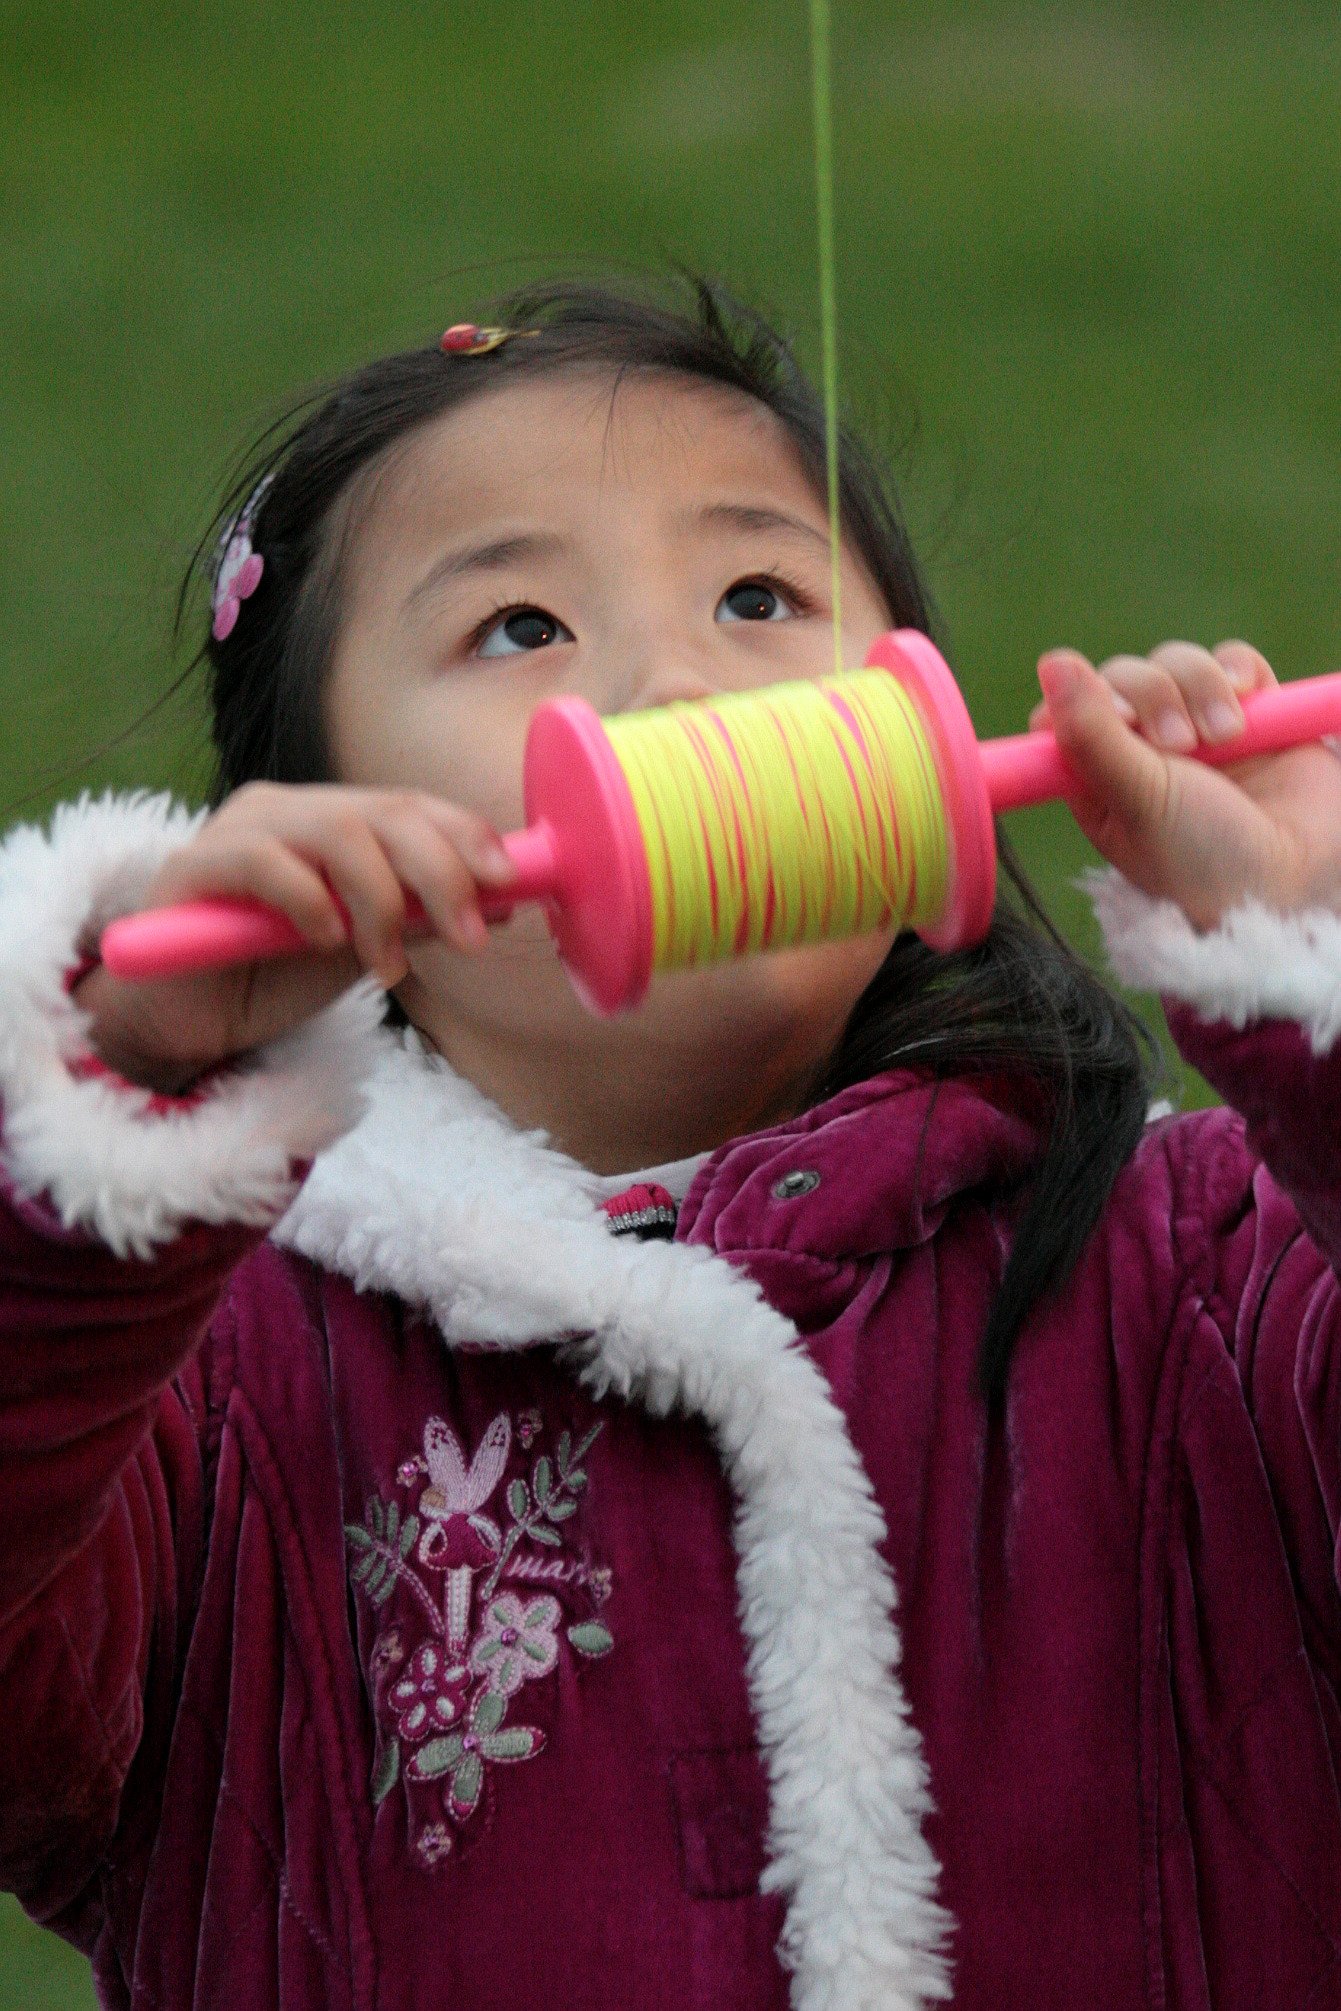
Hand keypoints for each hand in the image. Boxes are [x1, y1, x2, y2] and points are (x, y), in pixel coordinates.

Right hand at [71, 783, 515, 1091]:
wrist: (192, 1022)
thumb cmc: (277, 977)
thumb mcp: (367, 948)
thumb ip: (420, 919)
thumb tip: (499, 901)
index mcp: (337, 820)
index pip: (413, 806)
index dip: (467, 836)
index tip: (509, 883)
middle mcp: (292, 810)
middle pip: (386, 811)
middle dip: (441, 872)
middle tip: (467, 936)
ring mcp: (240, 829)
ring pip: (336, 829)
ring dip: (380, 901)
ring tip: (386, 965)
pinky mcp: (192, 865)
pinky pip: (263, 861)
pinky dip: (308, 899)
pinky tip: (324, 940)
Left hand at [1025, 639, 1340, 930]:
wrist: (1297, 876)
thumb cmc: (1204, 859)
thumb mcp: (1137, 801)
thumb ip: (1091, 734)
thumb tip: (1052, 664)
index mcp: (1096, 778)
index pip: (1066, 709)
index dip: (1084, 699)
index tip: (1115, 717)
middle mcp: (1141, 749)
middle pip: (1125, 676)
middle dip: (1152, 696)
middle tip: (1181, 746)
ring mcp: (1195, 727)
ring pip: (1177, 662)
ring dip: (1200, 688)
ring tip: (1225, 738)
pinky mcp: (1250, 710)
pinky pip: (1231, 660)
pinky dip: (1236, 672)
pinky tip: (1245, 704)